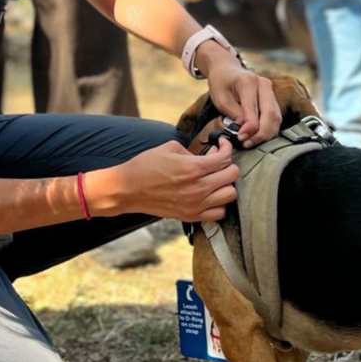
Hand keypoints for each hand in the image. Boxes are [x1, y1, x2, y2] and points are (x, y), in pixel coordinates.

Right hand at [98, 137, 238, 221]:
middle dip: (228, 164)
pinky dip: (219, 204)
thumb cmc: (145, 166)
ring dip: (226, 185)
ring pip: (230, 195)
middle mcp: (198, 188)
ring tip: (215, 179)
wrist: (128, 190)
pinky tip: (210, 196)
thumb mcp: (169, 148)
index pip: (225, 158)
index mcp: (193, 168)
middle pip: (232, 175)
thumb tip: (208, 156)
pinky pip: (219, 213)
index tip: (221, 145)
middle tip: (217, 162)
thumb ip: (193, 151)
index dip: (226, 147)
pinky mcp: (191, 216)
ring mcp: (196, 205)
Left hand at [197, 42, 280, 146]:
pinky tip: (257, 136)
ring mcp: (270, 91)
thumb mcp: (220, 98)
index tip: (241, 138)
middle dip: (261, 134)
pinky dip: (268, 129)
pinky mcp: (272, 98)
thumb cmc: (221, 83)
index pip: (254, 110)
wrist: (227, 70)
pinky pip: (275, 117)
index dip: (250, 128)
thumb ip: (233, 114)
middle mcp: (263, 84)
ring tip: (251, 142)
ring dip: (266, 134)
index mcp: (248, 82)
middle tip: (248, 144)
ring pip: (276, 118)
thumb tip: (245, 130)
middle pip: (271, 115)